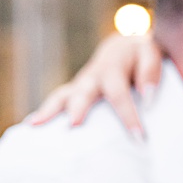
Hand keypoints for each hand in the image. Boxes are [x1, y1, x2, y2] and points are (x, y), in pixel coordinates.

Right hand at [28, 33, 162, 133]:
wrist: (123, 44)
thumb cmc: (139, 52)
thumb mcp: (149, 53)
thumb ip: (149, 71)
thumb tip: (146, 96)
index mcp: (112, 68)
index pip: (119, 94)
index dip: (128, 116)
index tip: (139, 137)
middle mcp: (92, 76)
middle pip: (83, 93)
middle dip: (78, 109)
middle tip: (74, 125)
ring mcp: (81, 83)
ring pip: (63, 95)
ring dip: (49, 110)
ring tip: (35, 125)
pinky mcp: (76, 90)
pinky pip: (59, 99)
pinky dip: (45, 110)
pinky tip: (33, 124)